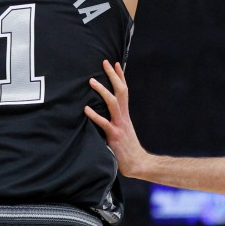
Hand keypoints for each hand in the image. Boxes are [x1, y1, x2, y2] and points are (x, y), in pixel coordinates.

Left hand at [85, 60, 148, 176]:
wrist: (138, 163)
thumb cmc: (128, 149)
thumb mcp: (123, 131)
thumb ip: (116, 121)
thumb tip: (105, 114)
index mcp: (125, 114)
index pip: (124, 91)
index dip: (120, 76)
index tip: (115, 63)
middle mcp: (123, 116)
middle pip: (120, 91)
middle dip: (113, 75)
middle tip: (105, 62)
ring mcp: (119, 125)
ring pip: (112, 102)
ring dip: (102, 90)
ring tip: (91, 81)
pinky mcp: (114, 135)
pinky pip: (104, 123)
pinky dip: (95, 115)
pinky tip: (86, 109)